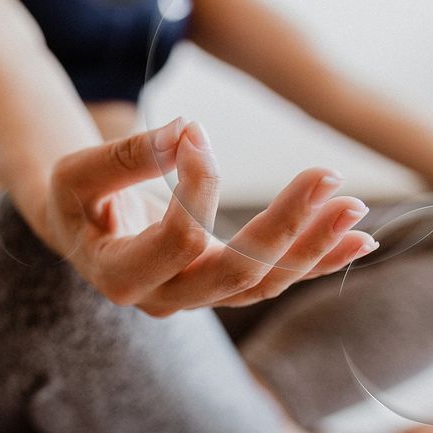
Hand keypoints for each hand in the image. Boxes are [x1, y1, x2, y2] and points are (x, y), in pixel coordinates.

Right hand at [46, 118, 378, 316]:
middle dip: (284, 228)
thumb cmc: (76, 202)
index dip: (199, 185)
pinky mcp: (220, 287)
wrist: (82, 231)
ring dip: (313, 247)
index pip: (179, 240)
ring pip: (264, 284)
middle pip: (235, 275)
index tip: (197, 132)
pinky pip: (273, 282)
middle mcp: (162, 300)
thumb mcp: (77, 174)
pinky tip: (356, 242)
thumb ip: (125, 157)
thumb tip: (189, 132)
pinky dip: (315, 262)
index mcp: (120, 277)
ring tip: (353, 206)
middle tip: (326, 175)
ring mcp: (195, 298)